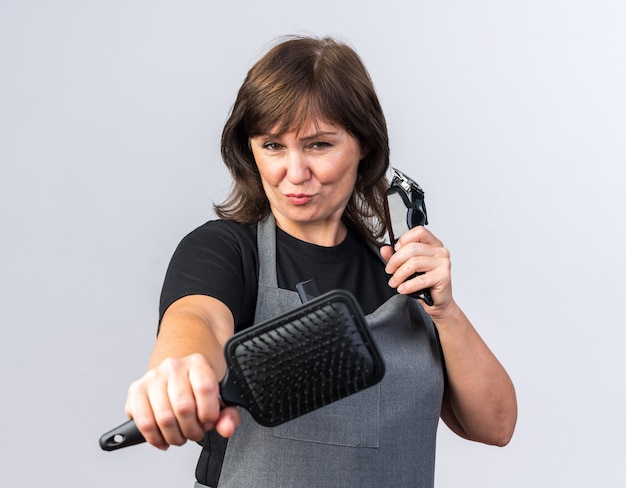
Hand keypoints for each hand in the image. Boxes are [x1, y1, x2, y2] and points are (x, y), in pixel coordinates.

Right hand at [125, 352, 240, 449]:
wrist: (180, 369)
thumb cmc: (200, 386)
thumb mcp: (221, 395)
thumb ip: (229, 414)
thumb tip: (226, 428)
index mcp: (197, 363)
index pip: (205, 390)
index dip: (209, 414)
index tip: (209, 421)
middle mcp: (173, 366)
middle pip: (184, 408)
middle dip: (192, 430)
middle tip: (196, 432)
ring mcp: (153, 377)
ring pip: (163, 418)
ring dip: (175, 436)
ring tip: (181, 435)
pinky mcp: (136, 390)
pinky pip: (143, 422)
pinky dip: (154, 438)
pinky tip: (163, 439)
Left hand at [380, 226, 452, 315]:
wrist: (436, 302)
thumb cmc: (425, 283)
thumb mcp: (407, 267)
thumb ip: (396, 256)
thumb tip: (385, 249)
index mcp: (433, 244)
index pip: (419, 232)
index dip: (404, 239)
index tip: (395, 251)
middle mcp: (440, 251)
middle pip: (412, 248)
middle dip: (396, 260)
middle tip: (390, 271)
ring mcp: (443, 263)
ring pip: (414, 262)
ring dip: (400, 274)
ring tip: (394, 282)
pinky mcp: (443, 277)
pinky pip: (421, 279)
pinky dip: (408, 285)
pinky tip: (402, 289)